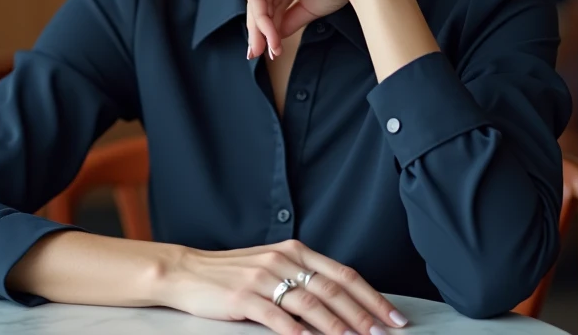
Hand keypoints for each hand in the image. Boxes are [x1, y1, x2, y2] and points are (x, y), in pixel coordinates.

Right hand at [157, 239, 407, 334]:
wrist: (185, 270)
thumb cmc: (230, 273)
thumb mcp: (271, 265)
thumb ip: (302, 277)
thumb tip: (340, 302)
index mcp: (294, 251)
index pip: (343, 273)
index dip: (371, 295)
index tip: (392, 315)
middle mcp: (283, 260)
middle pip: (333, 288)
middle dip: (364, 313)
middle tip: (385, 332)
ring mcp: (263, 277)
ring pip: (311, 302)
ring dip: (338, 325)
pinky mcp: (245, 296)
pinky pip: (278, 317)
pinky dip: (298, 331)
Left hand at [245, 0, 386, 60]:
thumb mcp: (309, 5)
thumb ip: (290, 17)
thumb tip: (276, 36)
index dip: (269, 20)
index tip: (272, 45)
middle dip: (261, 27)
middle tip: (259, 53)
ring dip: (262, 27)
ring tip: (272, 50)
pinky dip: (262, 18)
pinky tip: (272, 36)